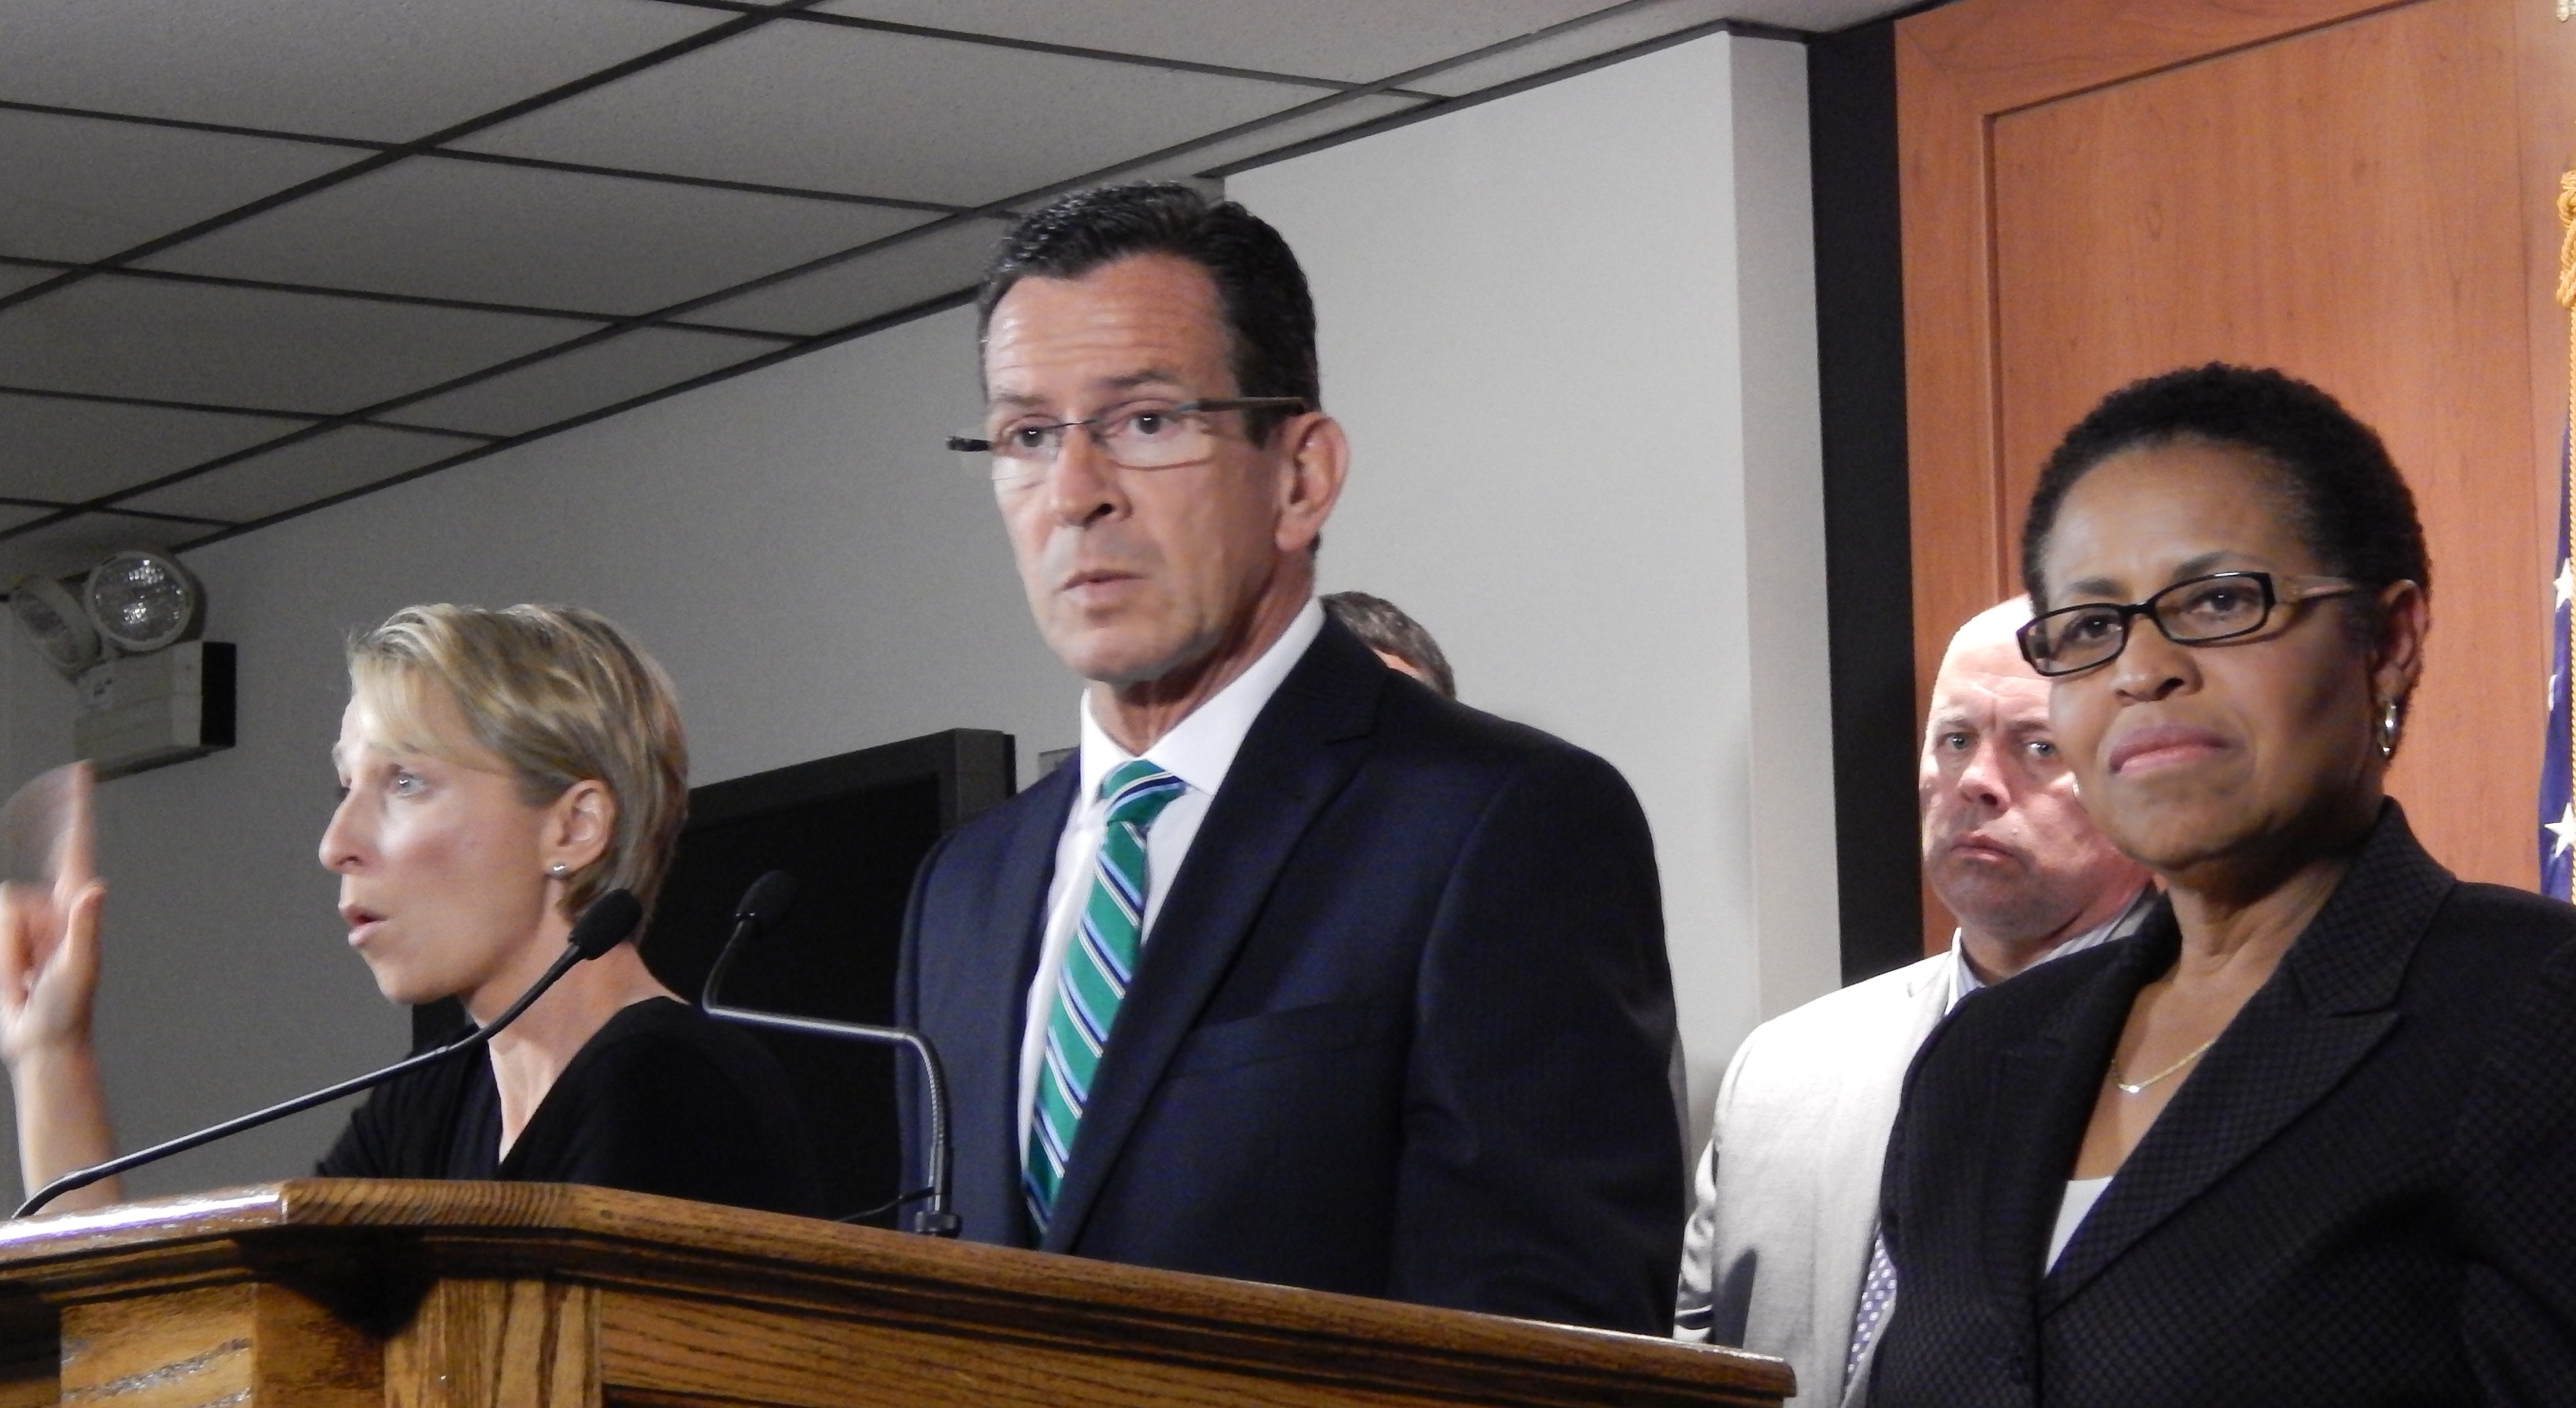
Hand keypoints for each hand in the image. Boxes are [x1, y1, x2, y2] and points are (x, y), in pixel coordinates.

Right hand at [0, 764, 101, 1069]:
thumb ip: (84, 930)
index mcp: (75, 906)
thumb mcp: (79, 970)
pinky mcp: (10, 937)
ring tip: (25, 978)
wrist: (42, 1041)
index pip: (75, 845)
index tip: (78, 771)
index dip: (74, 808)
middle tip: (31, 972)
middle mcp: (52, 907)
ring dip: (4, 953)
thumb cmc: (67, 1009)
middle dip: (13, 934)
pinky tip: (15, 979)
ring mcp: (29, 923)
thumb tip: (94, 890)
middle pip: (14, 892)